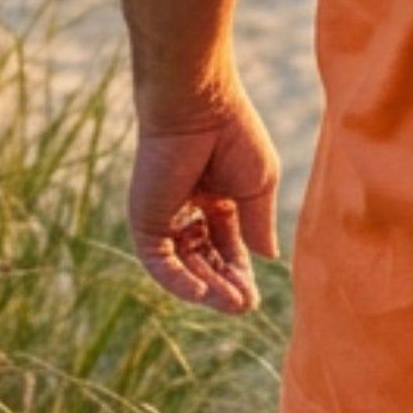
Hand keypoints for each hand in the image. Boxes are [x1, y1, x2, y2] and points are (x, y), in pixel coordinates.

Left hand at [126, 87, 278, 311]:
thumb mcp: (258, 187)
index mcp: (214, 199)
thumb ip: (258, 225)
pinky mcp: (144, 220)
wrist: (199, 107)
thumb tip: (268, 259)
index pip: (226, 247)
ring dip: (207, 289)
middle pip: (205, 262)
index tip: (253, 296)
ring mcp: (163, 217)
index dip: (240, 273)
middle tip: (245, 306)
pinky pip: (159, 262)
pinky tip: (202, 293)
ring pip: (183, 268)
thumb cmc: (233, 135)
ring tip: (233, 303)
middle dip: (225, 286)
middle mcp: (186, 211)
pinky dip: (178, 281)